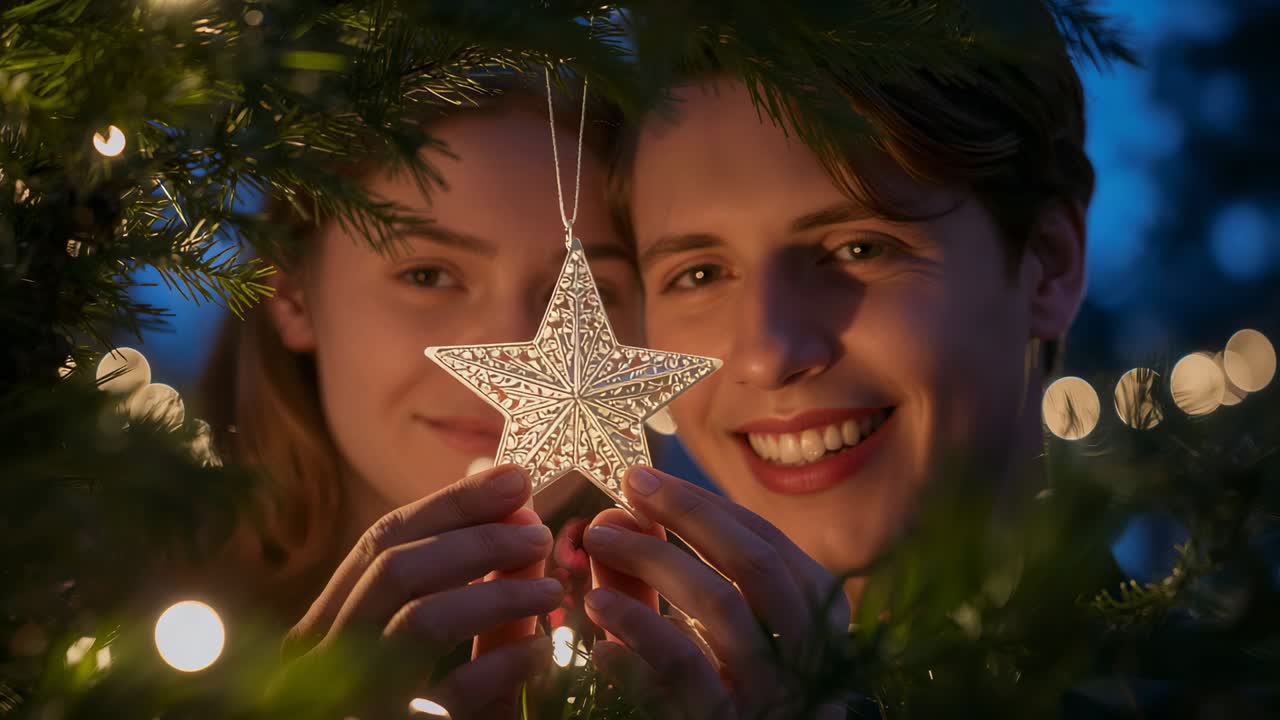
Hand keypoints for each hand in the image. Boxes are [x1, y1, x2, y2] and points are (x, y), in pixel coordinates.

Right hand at [282, 464, 561, 718]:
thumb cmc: (423, 715)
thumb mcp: (442, 651)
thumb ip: (469, 587)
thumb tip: (510, 500)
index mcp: (327, 626)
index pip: (381, 540)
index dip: (451, 504)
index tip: (515, 478)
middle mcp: (321, 661)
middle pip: (394, 568)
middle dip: (475, 539)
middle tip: (540, 530)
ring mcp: (351, 702)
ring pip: (419, 621)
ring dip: (497, 593)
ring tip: (553, 590)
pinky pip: (451, 694)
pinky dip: (504, 666)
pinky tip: (544, 656)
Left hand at [583, 467, 849, 719]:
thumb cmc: (720, 694)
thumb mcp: (696, 632)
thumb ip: (662, 577)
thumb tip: (621, 512)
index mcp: (816, 617)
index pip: (764, 541)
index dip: (701, 505)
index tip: (642, 479)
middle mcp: (807, 652)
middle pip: (752, 564)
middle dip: (684, 519)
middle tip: (621, 496)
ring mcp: (773, 695)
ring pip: (718, 610)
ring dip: (651, 568)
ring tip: (594, 550)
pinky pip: (683, 677)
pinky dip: (638, 646)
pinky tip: (596, 639)